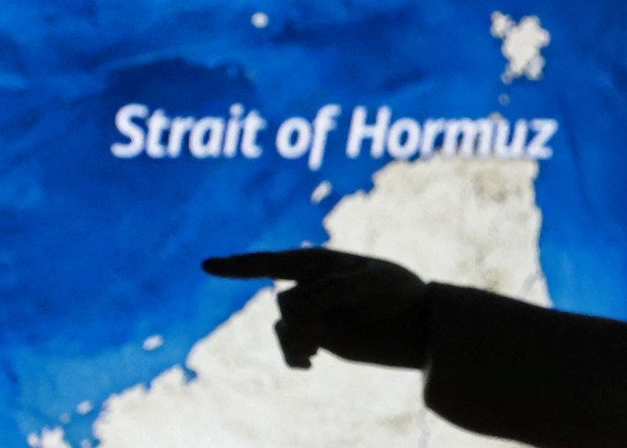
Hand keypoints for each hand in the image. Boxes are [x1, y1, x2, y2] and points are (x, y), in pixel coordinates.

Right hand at [202, 248, 428, 369]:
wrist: (420, 325)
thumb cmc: (401, 294)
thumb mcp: (374, 284)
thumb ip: (335, 289)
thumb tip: (296, 303)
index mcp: (323, 262)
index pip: (274, 262)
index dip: (240, 265)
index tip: (207, 266)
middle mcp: (312, 284)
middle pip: (284, 301)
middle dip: (301, 320)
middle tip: (323, 335)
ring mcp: (313, 311)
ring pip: (282, 326)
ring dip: (296, 340)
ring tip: (316, 353)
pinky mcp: (318, 335)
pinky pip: (289, 344)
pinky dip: (293, 355)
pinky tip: (309, 364)